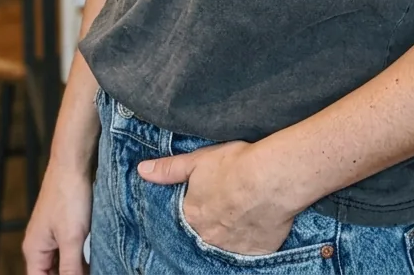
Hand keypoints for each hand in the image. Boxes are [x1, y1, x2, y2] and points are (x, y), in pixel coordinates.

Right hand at [22, 160, 91, 274]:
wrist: (73, 161)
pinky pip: (70, 251)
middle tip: (91, 272)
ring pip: (62, 264)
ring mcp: (52, 235)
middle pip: (51, 274)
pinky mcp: (65, 226)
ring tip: (95, 268)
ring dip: (76, 270)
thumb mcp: (72, 238)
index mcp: (34, 251)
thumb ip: (71, 268)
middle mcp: (39, 245)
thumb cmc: (68, 195)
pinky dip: (80, 258)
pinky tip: (95, 260)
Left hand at [137, 140, 295, 255]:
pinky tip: (255, 224)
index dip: (193, 210)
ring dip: (228, 232)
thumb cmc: (234, 166)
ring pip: (225, 243)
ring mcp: (231, 248)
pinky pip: (248, 251)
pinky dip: (249, 240)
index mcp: (191, 216)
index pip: (185, 218)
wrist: (271, 178)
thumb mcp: (197, 161)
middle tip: (222, 208)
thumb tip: (142, 170)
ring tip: (239, 215)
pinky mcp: (256, 253)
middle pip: (204, 233)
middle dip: (209, 224)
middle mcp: (208, 237)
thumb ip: (168, 169)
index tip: (203, 202)